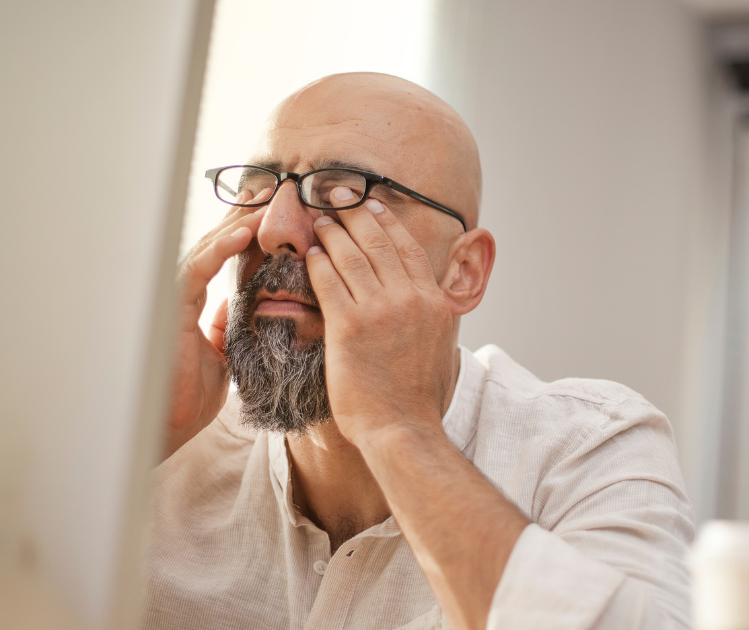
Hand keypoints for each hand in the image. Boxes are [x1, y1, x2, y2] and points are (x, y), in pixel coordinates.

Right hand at [165, 189, 269, 459]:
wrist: (169, 424)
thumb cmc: (189, 394)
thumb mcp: (220, 354)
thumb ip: (223, 326)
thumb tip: (233, 304)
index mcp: (194, 301)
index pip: (221, 256)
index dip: (244, 231)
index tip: (272, 209)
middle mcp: (182, 293)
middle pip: (213, 243)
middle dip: (242, 215)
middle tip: (272, 190)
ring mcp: (174, 297)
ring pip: (205, 248)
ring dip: (236, 223)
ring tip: (264, 201)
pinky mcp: (170, 308)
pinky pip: (196, 270)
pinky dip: (219, 248)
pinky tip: (242, 231)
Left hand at [306, 197, 454, 442]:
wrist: (403, 428)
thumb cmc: (416, 398)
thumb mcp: (439, 347)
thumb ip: (429, 317)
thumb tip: (424, 303)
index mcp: (432, 303)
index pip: (408, 249)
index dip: (387, 223)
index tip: (372, 205)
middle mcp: (409, 299)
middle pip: (378, 243)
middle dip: (355, 214)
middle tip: (338, 196)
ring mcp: (380, 311)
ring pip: (352, 256)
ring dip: (332, 233)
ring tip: (319, 219)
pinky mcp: (349, 327)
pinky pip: (329, 282)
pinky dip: (318, 264)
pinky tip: (309, 254)